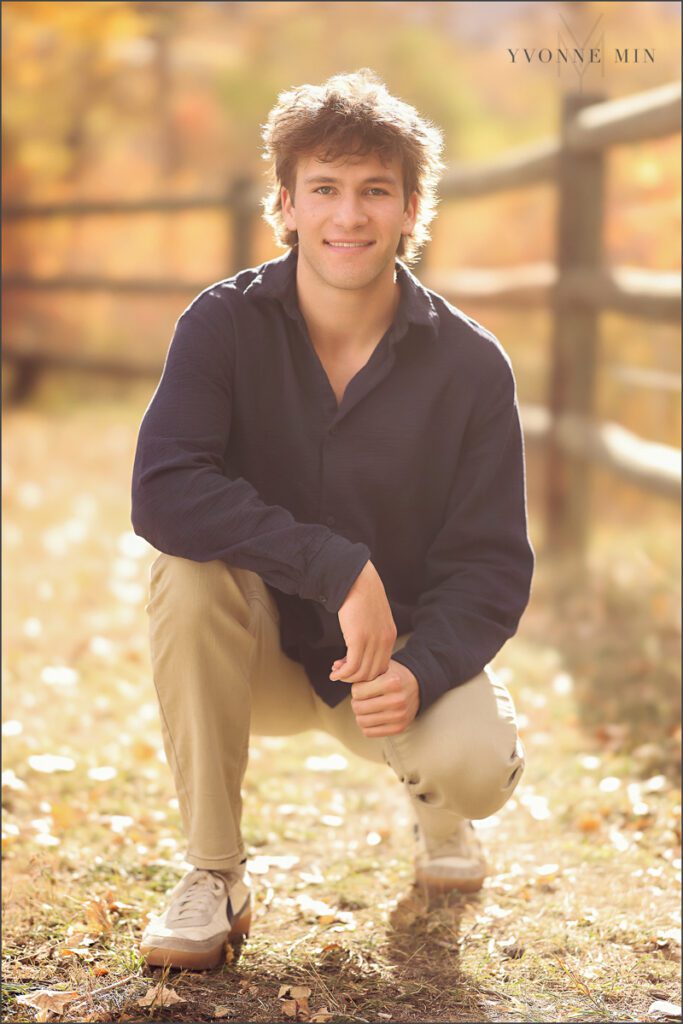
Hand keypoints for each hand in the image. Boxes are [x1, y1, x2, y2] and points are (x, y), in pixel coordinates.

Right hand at [330, 560, 396, 684]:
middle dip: (356, 677)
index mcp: (389, 635)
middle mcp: (384, 640)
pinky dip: (343, 674)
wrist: (355, 579)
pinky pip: (352, 666)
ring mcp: (373, 641)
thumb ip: (371, 630)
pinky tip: (334, 671)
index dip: (366, 672)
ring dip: (347, 677)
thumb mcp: (372, 615)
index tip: (351, 668)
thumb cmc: (360, 594)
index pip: (382, 666)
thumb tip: (361, 643)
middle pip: (373, 673)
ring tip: (335, 672)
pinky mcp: (358, 639)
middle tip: (340, 672)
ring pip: (362, 673)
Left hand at [344, 660, 419, 736]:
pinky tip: (373, 715)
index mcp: (392, 682)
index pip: (357, 691)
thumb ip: (357, 666)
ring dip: (360, 714)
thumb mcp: (379, 666)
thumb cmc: (392, 674)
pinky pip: (369, 732)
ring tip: (367, 706)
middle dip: (356, 702)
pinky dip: (367, 725)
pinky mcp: (398, 728)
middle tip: (363, 697)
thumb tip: (334, 667)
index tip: (364, 686)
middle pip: (358, 707)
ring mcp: (399, 716)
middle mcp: (396, 700)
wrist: (417, 686)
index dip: (356, 688)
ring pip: (361, 721)